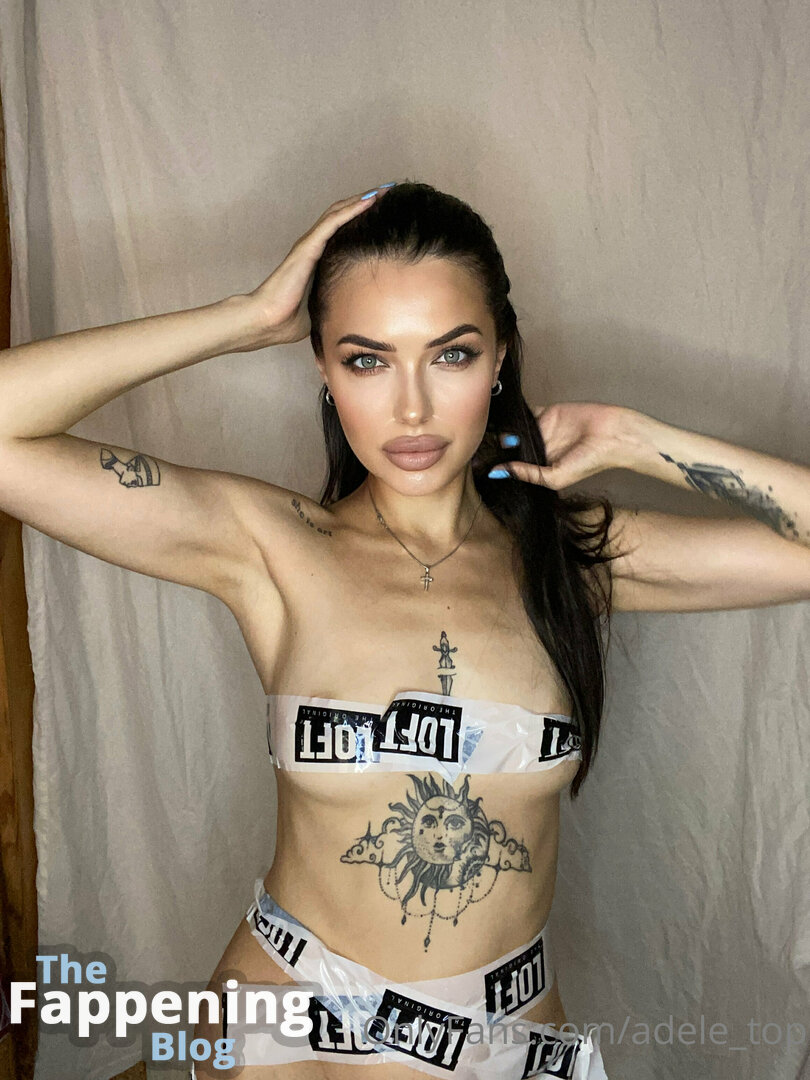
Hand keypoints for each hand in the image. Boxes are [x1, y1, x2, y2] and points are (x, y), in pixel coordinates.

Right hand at [243, 184, 394, 348]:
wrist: (268, 321)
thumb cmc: (290, 319)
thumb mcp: (323, 307)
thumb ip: (336, 302)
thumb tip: (355, 314)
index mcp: (317, 258)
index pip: (342, 231)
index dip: (362, 218)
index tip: (385, 212)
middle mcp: (314, 246)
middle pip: (342, 215)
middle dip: (366, 202)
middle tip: (389, 192)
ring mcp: (310, 244)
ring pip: (339, 212)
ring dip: (362, 200)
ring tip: (384, 190)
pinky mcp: (308, 247)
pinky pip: (332, 222)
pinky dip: (351, 209)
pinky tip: (369, 201)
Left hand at [492, 402, 634, 487]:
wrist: (611, 435)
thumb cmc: (589, 462)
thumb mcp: (554, 477)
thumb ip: (527, 473)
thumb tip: (498, 472)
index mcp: (541, 468)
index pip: (514, 467)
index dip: (498, 465)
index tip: (478, 463)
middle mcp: (539, 450)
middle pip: (511, 447)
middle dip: (495, 447)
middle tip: (477, 446)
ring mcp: (542, 430)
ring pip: (515, 429)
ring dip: (503, 429)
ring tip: (485, 432)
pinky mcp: (547, 413)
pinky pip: (525, 413)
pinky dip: (514, 414)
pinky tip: (501, 416)